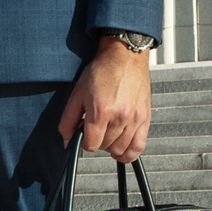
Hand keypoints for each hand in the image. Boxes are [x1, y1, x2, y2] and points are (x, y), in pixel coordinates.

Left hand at [58, 35, 151, 161]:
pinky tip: (121, 147)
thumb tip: (66, 142)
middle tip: (95, 127)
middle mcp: (120, 117)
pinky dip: (129, 153)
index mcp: (101, 111)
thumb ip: (68, 121)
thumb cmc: (102, 71)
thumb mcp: (77, 93)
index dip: (84, 142)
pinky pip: (138, 146)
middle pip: (105, 146)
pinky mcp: (145, 118)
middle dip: (97, 140)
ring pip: (120, 149)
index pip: (91, 145)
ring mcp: (134, 119)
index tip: (84, 133)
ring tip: (107, 133)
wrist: (125, 57)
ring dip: (111, 146)